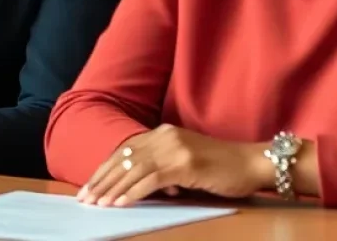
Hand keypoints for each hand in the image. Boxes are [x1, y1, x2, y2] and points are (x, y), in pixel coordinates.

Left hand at [79, 125, 271, 206]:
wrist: (251, 163)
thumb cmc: (221, 168)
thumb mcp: (185, 165)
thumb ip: (163, 171)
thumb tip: (143, 187)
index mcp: (161, 134)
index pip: (125, 151)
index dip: (106, 169)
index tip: (90, 185)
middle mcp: (163, 136)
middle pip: (124, 158)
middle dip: (103, 179)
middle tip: (85, 197)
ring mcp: (174, 148)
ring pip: (134, 169)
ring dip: (113, 188)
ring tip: (98, 203)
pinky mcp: (184, 164)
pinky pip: (151, 179)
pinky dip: (133, 192)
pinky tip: (120, 202)